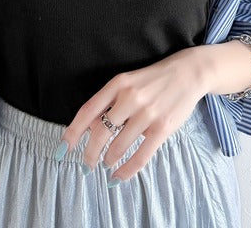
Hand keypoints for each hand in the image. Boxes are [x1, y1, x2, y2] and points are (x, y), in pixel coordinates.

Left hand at [56, 47, 212, 184]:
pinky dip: (126, 170)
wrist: (187, 73)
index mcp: (118, 84)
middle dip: (89, 153)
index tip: (63, 148)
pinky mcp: (163, 128)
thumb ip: (109, 101)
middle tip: (86, 164)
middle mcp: (130, 98)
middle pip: (100, 133)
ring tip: (107, 163)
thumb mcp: (128, 82)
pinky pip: (140, 156)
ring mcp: (147, 113)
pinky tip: (119, 176)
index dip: (72, 132)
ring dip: (108, 160)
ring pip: (118, 147)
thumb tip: (88, 129)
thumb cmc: (152, 80)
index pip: (88, 111)